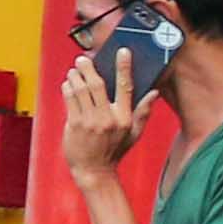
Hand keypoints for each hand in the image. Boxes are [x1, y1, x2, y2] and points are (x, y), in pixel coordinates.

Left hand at [55, 48, 142, 186]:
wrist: (94, 171)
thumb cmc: (114, 151)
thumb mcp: (134, 134)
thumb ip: (143, 112)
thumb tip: (154, 94)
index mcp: (124, 118)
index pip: (126, 87)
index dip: (124, 67)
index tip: (123, 52)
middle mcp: (107, 118)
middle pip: (98, 84)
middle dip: (89, 68)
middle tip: (83, 59)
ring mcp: (90, 122)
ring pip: (81, 89)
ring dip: (75, 76)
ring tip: (74, 70)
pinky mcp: (75, 125)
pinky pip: (70, 99)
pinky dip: (67, 87)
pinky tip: (68, 83)